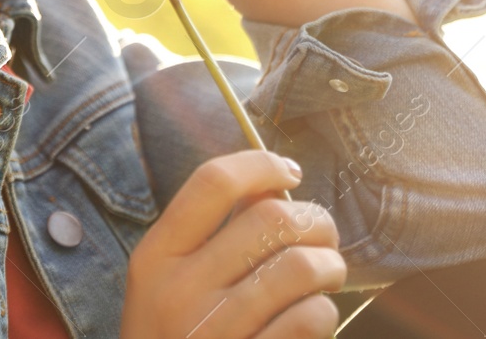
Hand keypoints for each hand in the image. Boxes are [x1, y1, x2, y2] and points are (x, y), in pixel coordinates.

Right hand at [120, 149, 345, 338]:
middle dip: (314, 220)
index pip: (212, 182)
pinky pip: (309, 320)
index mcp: (155, 256)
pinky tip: (313, 317)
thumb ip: (206, 236)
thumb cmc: (173, 338)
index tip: (289, 172)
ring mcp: (215, 332)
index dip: (261, 164)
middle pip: (268, 219)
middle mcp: (179, 290)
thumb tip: (274, 184)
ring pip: (300, 267)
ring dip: (330, 265)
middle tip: (323, 235)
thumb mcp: (165, 284)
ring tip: (328, 273)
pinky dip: (323, 312)